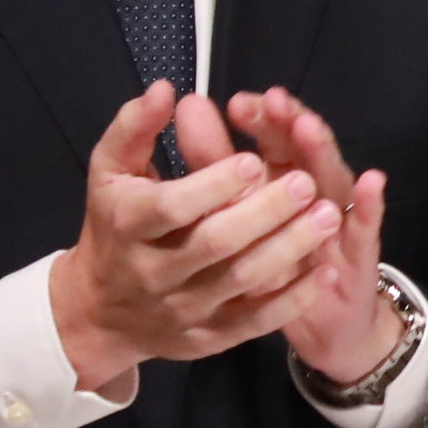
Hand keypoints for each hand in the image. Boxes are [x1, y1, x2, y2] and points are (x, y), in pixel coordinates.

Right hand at [46, 85, 346, 396]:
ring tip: (329, 217)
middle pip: (215, 243)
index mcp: (127, 223)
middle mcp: (152, 271)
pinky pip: (254, 322)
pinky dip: (292, 299)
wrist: (98, 308)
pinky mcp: (205, 338)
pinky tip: (324, 272)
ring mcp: (180, 309)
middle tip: (307, 183)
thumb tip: (167, 90)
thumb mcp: (109, 171)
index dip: (216, 184)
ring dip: (290, 249)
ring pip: (241, 281)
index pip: (173, 206)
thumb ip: (135, 127)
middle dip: (266, 212)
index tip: (256, 159)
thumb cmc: (114, 222)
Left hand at [218, 87, 401, 385]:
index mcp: (284, 175)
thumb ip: (215, 162)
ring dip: (322, 152)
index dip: (259, 117)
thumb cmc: (276, 263)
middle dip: (288, 122)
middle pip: (304, 147)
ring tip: (306, 127)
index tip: (235, 102)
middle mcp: (316, 187)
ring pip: (333, 178)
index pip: (273, 135)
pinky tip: (372, 180)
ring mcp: (343, 217)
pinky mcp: (362, 252)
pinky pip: (367, 227)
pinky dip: (371, 203)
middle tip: (272, 100)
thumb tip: (187, 106)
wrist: (323, 322)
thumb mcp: (242, 217)